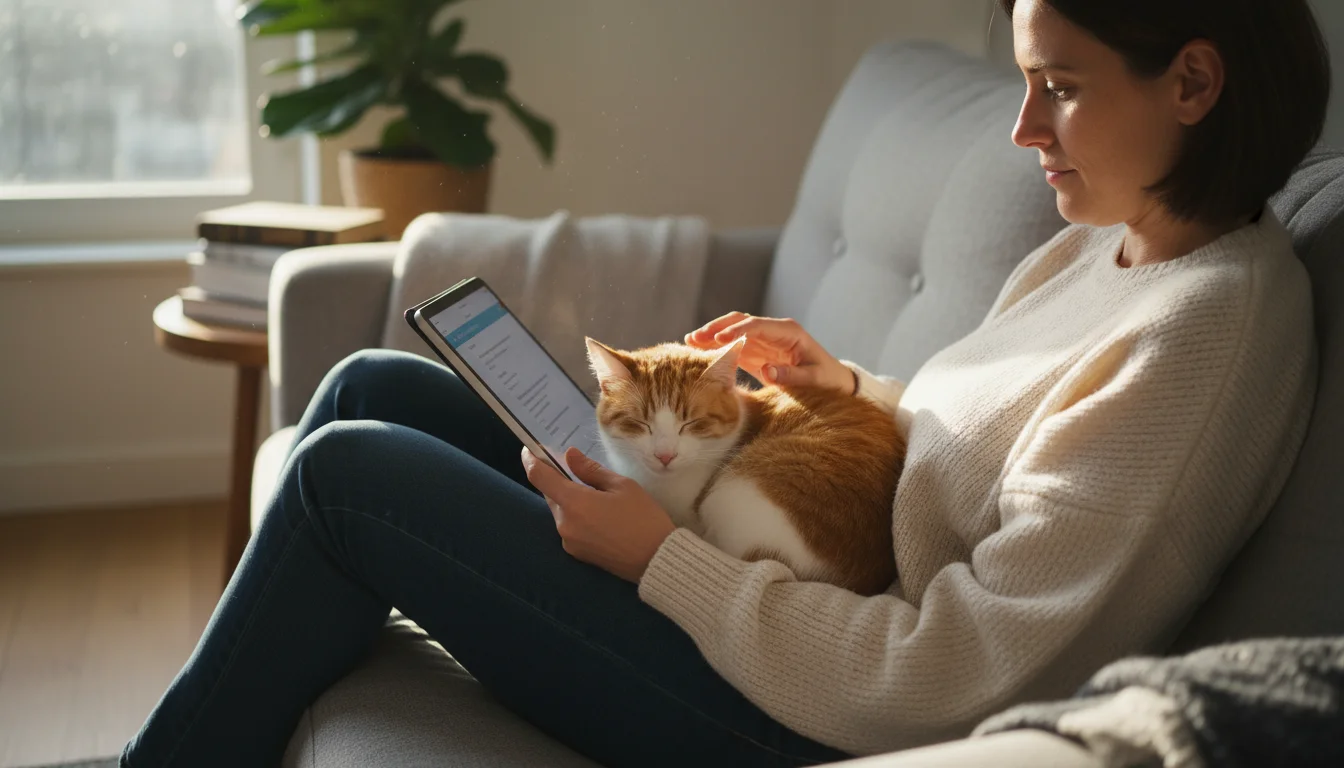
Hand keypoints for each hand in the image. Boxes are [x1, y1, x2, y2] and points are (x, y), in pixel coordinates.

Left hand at [521, 446, 675, 582]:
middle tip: (573, 469)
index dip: (531, 460)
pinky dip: (576, 516)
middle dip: (557, 480)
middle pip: (550, 495)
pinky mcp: (577, 554)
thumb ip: (590, 470)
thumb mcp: (621, 486)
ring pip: (561, 511)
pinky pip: (569, 527)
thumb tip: (569, 455)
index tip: (530, 450)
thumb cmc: (643, 517)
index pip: (539, 477)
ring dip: (569, 499)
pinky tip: (597, 514)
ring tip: (594, 494)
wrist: (657, 560)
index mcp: (574, 503)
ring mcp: (569, 541)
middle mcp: (564, 524)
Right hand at [684, 312, 855, 393]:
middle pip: (740, 322)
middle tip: (695, 337)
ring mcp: (763, 341)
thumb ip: (792, 375)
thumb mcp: (814, 379)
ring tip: (689, 341)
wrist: (832, 383)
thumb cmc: (826, 381)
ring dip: (713, 335)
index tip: (717, 338)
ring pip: (733, 331)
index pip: (757, 326)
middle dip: (717, 328)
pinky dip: (717, 347)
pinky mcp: (757, 353)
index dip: (736, 331)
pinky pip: (733, 346)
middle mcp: (773, 331)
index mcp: (789, 332)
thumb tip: (767, 370)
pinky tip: (699, 352)